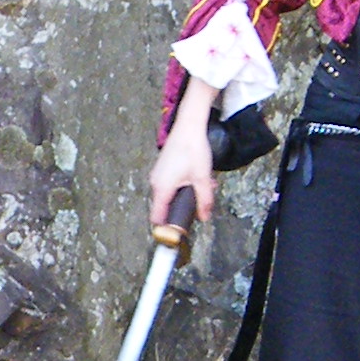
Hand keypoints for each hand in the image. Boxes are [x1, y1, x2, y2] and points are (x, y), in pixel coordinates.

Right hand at [149, 87, 217, 230]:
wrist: (188, 125)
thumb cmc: (193, 149)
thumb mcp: (203, 178)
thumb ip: (204, 201)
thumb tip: (204, 218)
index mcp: (162, 188)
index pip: (157, 218)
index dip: (166, 229)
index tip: (176, 235)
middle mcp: (155, 183)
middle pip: (163, 208)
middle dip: (180, 211)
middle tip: (196, 210)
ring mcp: (157, 175)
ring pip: (167, 195)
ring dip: (183, 197)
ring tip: (202, 188)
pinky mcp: (162, 168)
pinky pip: (168, 185)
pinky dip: (181, 187)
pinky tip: (196, 179)